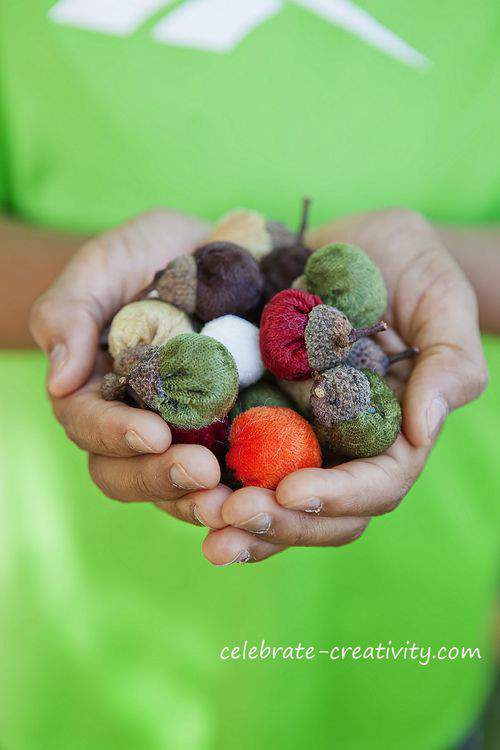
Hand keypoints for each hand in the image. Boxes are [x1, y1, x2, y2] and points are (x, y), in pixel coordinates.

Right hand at [30, 209, 231, 529]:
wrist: (222, 250)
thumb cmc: (154, 252)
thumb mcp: (106, 263)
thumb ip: (70, 312)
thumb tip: (58, 380)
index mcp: (95, 390)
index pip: (88, 425)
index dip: (114, 434)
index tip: (152, 432)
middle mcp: (135, 422)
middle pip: (128, 473)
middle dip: (161, 478)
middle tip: (203, 473)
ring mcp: (185, 435)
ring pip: (179, 488)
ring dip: (203, 501)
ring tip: (237, 502)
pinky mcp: (233, 434)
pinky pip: (233, 474)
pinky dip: (247, 489)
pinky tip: (272, 493)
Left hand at [203, 209, 488, 564]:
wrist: (348, 241)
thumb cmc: (407, 264)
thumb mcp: (442, 302)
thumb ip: (448, 365)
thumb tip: (423, 432)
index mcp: (393, 433)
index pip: (377, 486)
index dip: (337, 497)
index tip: (292, 489)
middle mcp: (343, 445)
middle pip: (320, 513)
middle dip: (279, 522)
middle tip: (230, 516)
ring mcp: (297, 433)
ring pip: (273, 498)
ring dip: (237, 519)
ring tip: (200, 518)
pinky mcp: (255, 411)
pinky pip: (232, 458)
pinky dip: (206, 477)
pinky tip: (174, 479)